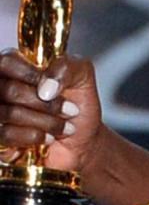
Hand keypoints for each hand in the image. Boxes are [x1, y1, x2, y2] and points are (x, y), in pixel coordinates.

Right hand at [0, 49, 102, 174]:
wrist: (84, 141)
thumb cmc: (78, 108)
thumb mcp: (82, 78)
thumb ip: (66, 68)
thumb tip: (45, 87)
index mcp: (15, 67)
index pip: (7, 63)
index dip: (32, 77)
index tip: (55, 90)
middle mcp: (2, 88)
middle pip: (9, 90)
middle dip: (47, 105)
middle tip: (70, 111)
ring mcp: (1, 113)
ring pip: (9, 113)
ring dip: (46, 123)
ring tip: (65, 127)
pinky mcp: (1, 137)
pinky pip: (6, 134)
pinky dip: (34, 137)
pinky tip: (48, 138)